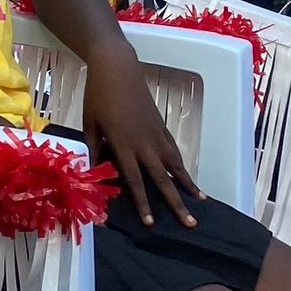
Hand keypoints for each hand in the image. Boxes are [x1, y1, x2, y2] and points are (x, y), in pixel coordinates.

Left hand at [82, 43, 202, 227]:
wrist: (116, 68)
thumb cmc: (98, 94)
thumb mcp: (89, 122)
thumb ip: (94, 149)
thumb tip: (93, 171)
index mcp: (123, 144)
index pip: (135, 180)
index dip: (143, 202)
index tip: (151, 223)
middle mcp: (143, 143)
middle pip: (162, 178)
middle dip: (176, 203)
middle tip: (190, 223)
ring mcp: (155, 133)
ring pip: (175, 164)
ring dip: (188, 184)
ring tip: (201, 201)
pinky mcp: (160, 125)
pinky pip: (173, 149)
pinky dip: (181, 164)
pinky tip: (187, 176)